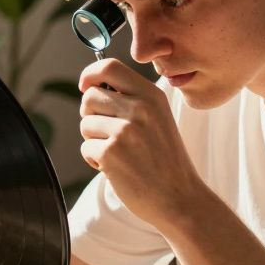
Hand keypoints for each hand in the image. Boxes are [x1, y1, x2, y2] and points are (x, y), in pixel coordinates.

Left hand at [78, 58, 200, 228]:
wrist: (180, 198)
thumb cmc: (165, 160)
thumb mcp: (159, 118)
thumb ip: (132, 100)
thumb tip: (93, 87)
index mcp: (151, 95)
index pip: (109, 67)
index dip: (90, 74)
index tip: (85, 86)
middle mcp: (139, 108)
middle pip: (89, 97)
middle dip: (91, 115)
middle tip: (107, 132)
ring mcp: (124, 131)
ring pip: (85, 124)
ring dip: (94, 140)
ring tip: (118, 153)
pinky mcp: (111, 154)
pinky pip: (86, 148)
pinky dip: (94, 161)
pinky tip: (115, 169)